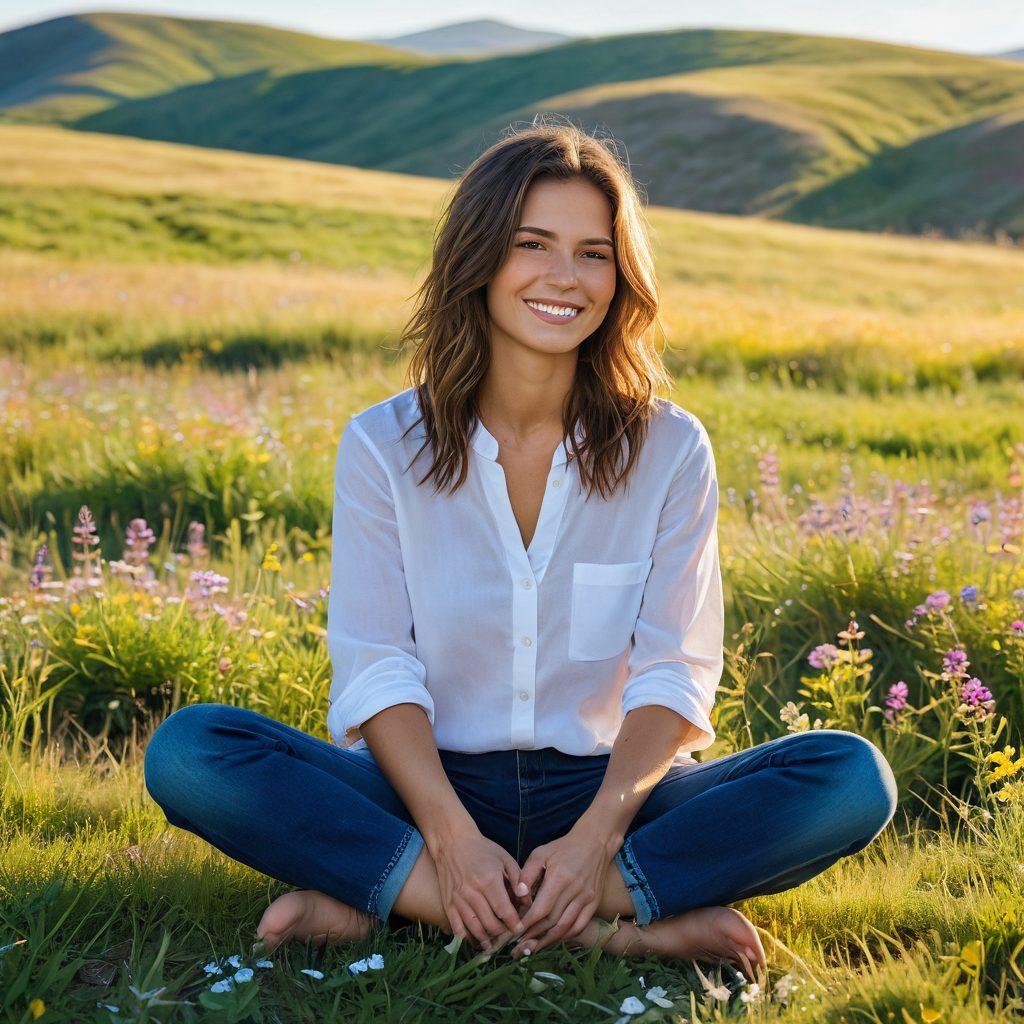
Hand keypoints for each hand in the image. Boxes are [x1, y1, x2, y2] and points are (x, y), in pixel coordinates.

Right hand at [431, 824, 526, 951]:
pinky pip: (457, 928)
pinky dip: (467, 939)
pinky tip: (476, 942)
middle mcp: (473, 892)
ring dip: (487, 940)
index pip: (504, 911)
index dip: (514, 924)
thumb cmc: (482, 849)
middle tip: (509, 936)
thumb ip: (517, 879)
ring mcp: (459, 900)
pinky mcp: (448, 904)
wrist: (452, 841)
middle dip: (502, 933)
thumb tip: (527, 900)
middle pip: (490, 923)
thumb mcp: (504, 858)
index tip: (520, 929)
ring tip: (495, 944)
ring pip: (475, 929)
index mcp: (489, 880)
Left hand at [510, 820, 618, 958]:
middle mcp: (575, 890)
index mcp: (559, 877)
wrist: (593, 843)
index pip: (541, 908)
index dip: (527, 923)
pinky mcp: (594, 902)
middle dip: (534, 935)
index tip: (514, 932)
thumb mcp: (540, 853)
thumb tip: (519, 896)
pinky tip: (553, 940)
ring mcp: (587, 898)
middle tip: (519, 946)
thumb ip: (527, 874)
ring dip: (548, 940)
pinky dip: (566, 935)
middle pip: (552, 921)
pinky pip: (580, 925)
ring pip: (566, 927)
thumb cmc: (562, 848)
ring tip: (533, 949)